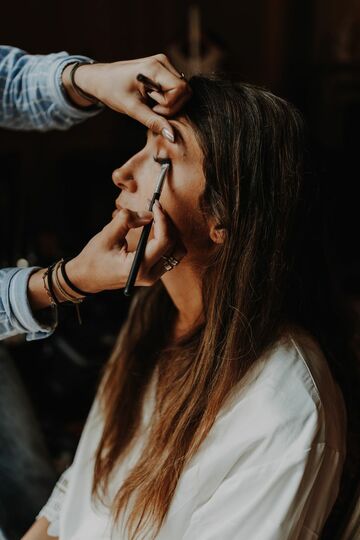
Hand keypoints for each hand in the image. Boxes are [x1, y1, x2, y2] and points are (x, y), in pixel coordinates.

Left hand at [65, 54, 190, 140]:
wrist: (99, 79)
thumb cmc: (111, 90)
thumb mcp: (132, 109)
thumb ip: (153, 122)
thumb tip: (172, 136)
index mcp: (155, 67)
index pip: (181, 89)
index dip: (170, 104)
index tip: (152, 107)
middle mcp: (163, 62)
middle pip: (185, 91)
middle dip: (171, 106)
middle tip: (151, 108)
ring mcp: (164, 65)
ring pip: (183, 92)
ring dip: (169, 104)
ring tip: (150, 103)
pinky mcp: (164, 71)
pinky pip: (177, 90)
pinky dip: (167, 100)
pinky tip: (152, 100)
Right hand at [65, 202, 185, 293]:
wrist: (87, 277)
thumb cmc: (94, 258)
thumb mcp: (106, 235)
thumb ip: (126, 221)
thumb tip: (148, 213)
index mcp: (138, 267)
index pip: (164, 241)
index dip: (163, 219)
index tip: (155, 205)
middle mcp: (149, 275)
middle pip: (174, 245)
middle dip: (167, 223)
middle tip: (155, 208)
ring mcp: (153, 276)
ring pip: (176, 251)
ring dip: (170, 232)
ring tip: (156, 217)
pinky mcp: (153, 273)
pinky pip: (170, 255)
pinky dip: (166, 239)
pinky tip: (155, 227)